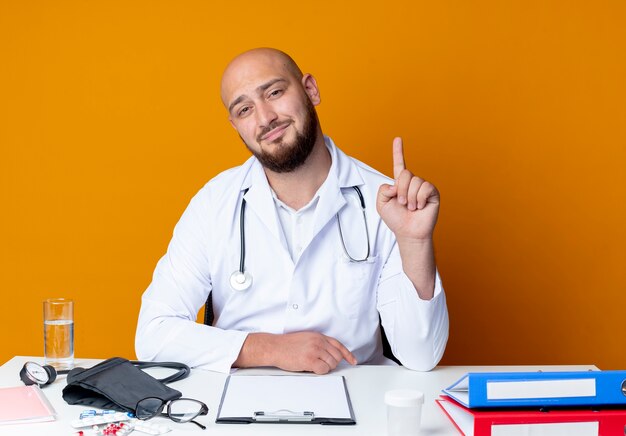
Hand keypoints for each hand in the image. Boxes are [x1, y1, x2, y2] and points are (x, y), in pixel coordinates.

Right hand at [235, 331, 356, 373]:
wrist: (275, 347)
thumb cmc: (287, 345)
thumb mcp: (306, 338)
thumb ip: (319, 343)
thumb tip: (329, 353)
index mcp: (319, 336)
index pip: (338, 345)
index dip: (347, 354)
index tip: (353, 361)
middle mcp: (319, 342)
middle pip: (337, 356)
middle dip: (333, 363)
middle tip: (323, 365)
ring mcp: (315, 350)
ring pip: (331, 364)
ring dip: (325, 368)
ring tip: (315, 366)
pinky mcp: (310, 360)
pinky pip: (323, 369)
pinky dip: (320, 371)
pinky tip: (312, 369)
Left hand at [376, 137, 439, 241]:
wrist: (409, 233)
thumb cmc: (396, 220)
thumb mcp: (381, 204)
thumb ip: (383, 190)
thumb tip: (395, 184)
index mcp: (400, 184)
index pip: (399, 164)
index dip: (398, 151)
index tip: (398, 139)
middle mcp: (412, 183)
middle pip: (405, 174)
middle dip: (401, 190)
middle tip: (403, 203)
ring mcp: (423, 187)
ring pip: (415, 182)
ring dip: (410, 197)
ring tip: (412, 207)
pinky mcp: (433, 193)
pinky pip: (425, 188)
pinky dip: (419, 199)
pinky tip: (420, 206)